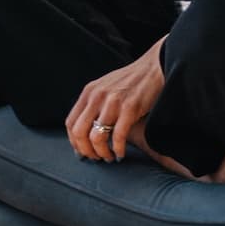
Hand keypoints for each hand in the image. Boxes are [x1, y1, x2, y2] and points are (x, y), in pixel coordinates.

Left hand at [66, 43, 166, 162]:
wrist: (154, 67)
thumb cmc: (131, 81)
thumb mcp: (105, 88)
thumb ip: (94, 104)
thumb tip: (86, 131)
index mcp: (89, 92)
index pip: (70, 123)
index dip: (74, 142)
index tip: (82, 151)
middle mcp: (97, 96)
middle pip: (79, 132)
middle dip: (86, 150)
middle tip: (95, 158)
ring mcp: (113, 102)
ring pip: (96, 137)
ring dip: (101, 153)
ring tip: (109, 157)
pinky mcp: (130, 108)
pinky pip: (118, 136)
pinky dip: (117, 149)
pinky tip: (120, 153)